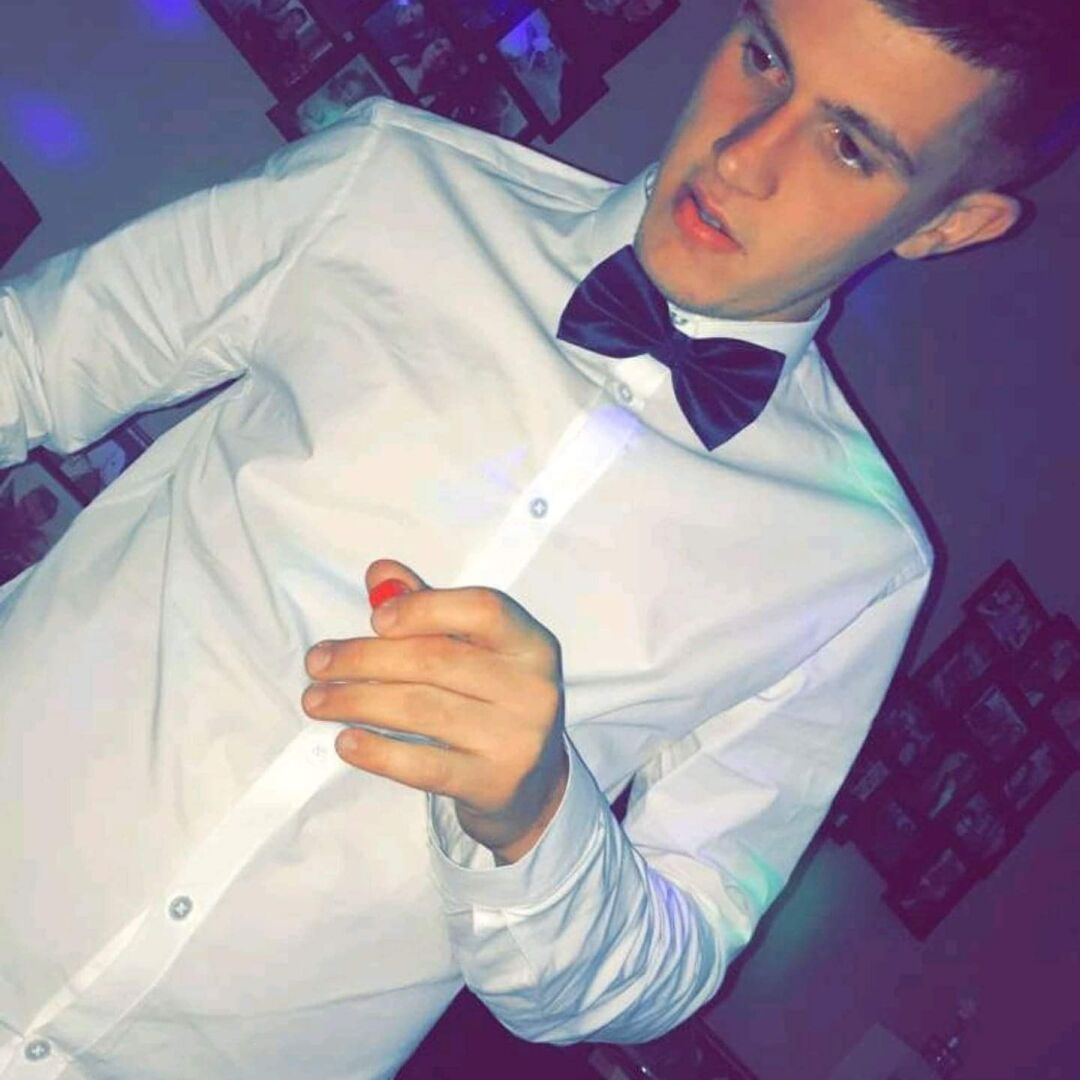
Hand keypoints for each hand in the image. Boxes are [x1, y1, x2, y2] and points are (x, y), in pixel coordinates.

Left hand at [301, 559, 568, 863]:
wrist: (529, 781)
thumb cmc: (492, 699)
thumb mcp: (474, 649)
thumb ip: (429, 607)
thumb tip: (381, 575)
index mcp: (531, 643)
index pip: (482, 609)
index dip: (424, 608)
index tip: (375, 619)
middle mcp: (532, 688)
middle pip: (436, 660)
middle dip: (365, 658)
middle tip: (318, 663)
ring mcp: (515, 739)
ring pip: (422, 709)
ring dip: (357, 701)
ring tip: (317, 700)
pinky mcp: (492, 783)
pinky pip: (423, 766)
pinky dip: (377, 752)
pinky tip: (346, 741)